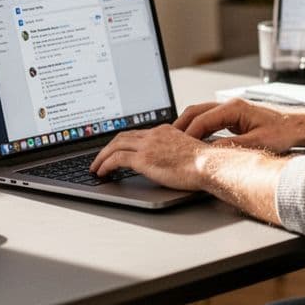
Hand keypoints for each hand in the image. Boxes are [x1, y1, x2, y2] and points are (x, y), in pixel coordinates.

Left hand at [89, 124, 210, 190]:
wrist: (208, 165)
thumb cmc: (205, 164)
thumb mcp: (187, 152)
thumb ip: (173, 152)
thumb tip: (166, 162)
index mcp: (164, 131)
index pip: (137, 133)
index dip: (123, 141)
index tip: (115, 149)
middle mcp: (154, 135)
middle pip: (122, 136)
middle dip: (107, 147)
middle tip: (99, 158)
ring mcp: (148, 145)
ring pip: (115, 146)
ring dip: (101, 157)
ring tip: (95, 167)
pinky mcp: (143, 158)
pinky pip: (116, 159)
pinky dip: (105, 165)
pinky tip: (101, 173)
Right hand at [174, 98, 304, 153]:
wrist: (298, 126)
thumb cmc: (283, 132)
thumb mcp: (258, 143)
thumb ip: (234, 147)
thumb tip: (212, 153)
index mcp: (234, 108)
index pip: (202, 120)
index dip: (188, 135)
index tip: (179, 147)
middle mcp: (230, 105)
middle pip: (196, 112)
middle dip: (180, 126)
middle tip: (167, 140)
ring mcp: (231, 110)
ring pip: (201, 114)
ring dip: (187, 126)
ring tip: (175, 141)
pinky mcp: (234, 117)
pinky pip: (209, 120)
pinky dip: (197, 128)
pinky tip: (193, 140)